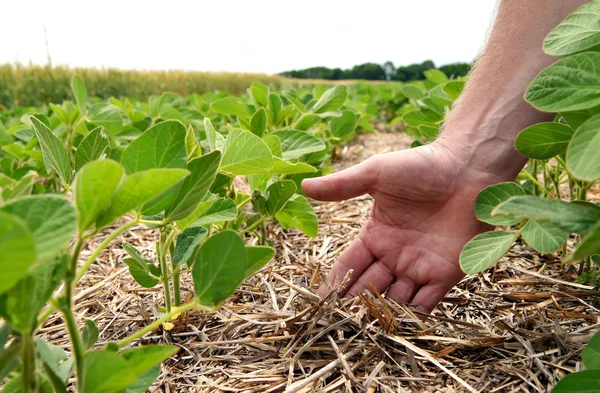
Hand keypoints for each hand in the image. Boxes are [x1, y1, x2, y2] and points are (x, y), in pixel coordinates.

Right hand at [302, 142, 503, 314]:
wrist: (469, 169)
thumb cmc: (422, 166)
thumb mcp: (376, 173)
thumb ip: (342, 185)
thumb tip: (304, 185)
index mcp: (376, 235)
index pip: (349, 265)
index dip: (334, 283)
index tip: (318, 302)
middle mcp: (395, 256)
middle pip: (368, 287)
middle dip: (353, 306)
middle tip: (336, 326)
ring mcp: (420, 267)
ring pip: (394, 300)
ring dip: (380, 316)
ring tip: (362, 334)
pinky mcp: (445, 275)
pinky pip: (427, 303)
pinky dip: (412, 318)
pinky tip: (397, 332)